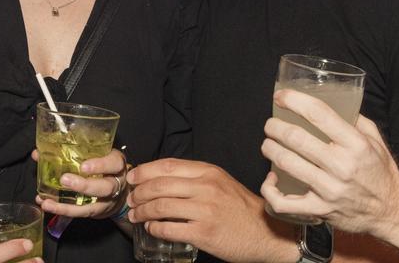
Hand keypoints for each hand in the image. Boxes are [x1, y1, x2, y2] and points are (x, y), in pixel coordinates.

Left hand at [31, 147, 128, 218]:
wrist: (117, 191)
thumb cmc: (102, 167)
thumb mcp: (95, 155)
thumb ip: (72, 152)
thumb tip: (38, 153)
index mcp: (116, 165)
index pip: (114, 163)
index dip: (100, 165)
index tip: (83, 166)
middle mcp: (115, 184)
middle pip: (105, 187)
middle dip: (84, 185)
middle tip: (64, 180)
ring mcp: (106, 201)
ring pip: (91, 207)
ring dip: (67, 205)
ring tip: (48, 201)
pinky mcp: (95, 212)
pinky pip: (79, 214)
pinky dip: (62, 210)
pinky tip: (48, 206)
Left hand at [126, 158, 297, 262]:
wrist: (268, 233)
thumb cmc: (242, 210)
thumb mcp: (222, 184)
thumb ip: (197, 179)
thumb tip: (163, 179)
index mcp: (209, 172)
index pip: (168, 165)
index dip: (145, 171)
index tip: (132, 178)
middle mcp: (207, 188)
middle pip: (160, 185)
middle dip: (138, 193)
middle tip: (130, 199)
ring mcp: (206, 211)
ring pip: (160, 206)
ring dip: (142, 211)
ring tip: (136, 215)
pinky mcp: (204, 233)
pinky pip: (169, 229)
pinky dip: (154, 228)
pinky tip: (151, 228)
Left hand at [260, 89, 398, 246]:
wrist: (392, 212)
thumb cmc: (382, 173)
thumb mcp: (376, 140)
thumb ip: (355, 120)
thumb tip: (334, 101)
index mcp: (356, 144)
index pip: (318, 114)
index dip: (294, 101)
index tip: (280, 96)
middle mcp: (342, 165)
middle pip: (297, 138)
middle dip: (275, 127)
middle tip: (270, 124)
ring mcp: (329, 190)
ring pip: (287, 164)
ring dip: (270, 150)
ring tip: (268, 144)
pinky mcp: (320, 210)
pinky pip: (284, 202)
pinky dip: (270, 190)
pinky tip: (270, 180)